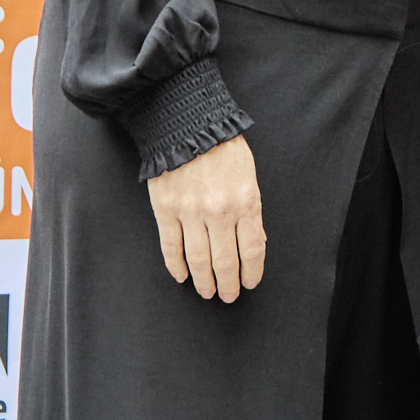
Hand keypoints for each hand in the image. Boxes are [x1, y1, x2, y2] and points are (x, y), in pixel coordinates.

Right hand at [143, 135, 266, 302]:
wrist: (187, 123)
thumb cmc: (223, 146)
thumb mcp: (249, 175)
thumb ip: (251, 209)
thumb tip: (254, 243)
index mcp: (245, 201)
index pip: (252, 249)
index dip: (251, 271)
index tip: (250, 282)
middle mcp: (218, 212)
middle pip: (225, 261)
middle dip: (228, 284)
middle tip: (228, 295)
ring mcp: (190, 212)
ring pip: (198, 259)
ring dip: (204, 281)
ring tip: (207, 292)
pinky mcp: (165, 210)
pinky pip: (171, 247)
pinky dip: (176, 266)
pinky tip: (182, 276)